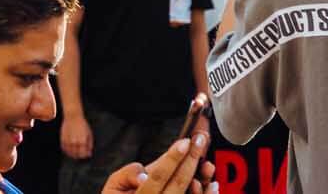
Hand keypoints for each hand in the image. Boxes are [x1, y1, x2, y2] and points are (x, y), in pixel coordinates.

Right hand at [61, 114, 93, 159]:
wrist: (73, 116)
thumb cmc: (82, 124)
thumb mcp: (89, 134)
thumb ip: (90, 145)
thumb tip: (89, 153)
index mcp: (82, 142)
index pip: (83, 154)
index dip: (84, 155)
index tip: (85, 154)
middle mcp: (74, 143)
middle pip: (76, 155)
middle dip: (79, 155)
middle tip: (80, 153)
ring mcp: (68, 141)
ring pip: (69, 153)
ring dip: (72, 154)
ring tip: (75, 152)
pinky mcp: (62, 139)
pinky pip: (64, 149)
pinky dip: (66, 151)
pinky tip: (69, 149)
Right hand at [100, 132, 215, 193]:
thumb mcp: (114, 186)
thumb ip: (128, 175)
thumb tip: (144, 175)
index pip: (157, 176)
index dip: (172, 159)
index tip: (184, 142)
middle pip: (177, 184)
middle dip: (191, 160)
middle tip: (200, 141)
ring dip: (203, 180)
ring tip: (208, 164)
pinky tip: (213, 185)